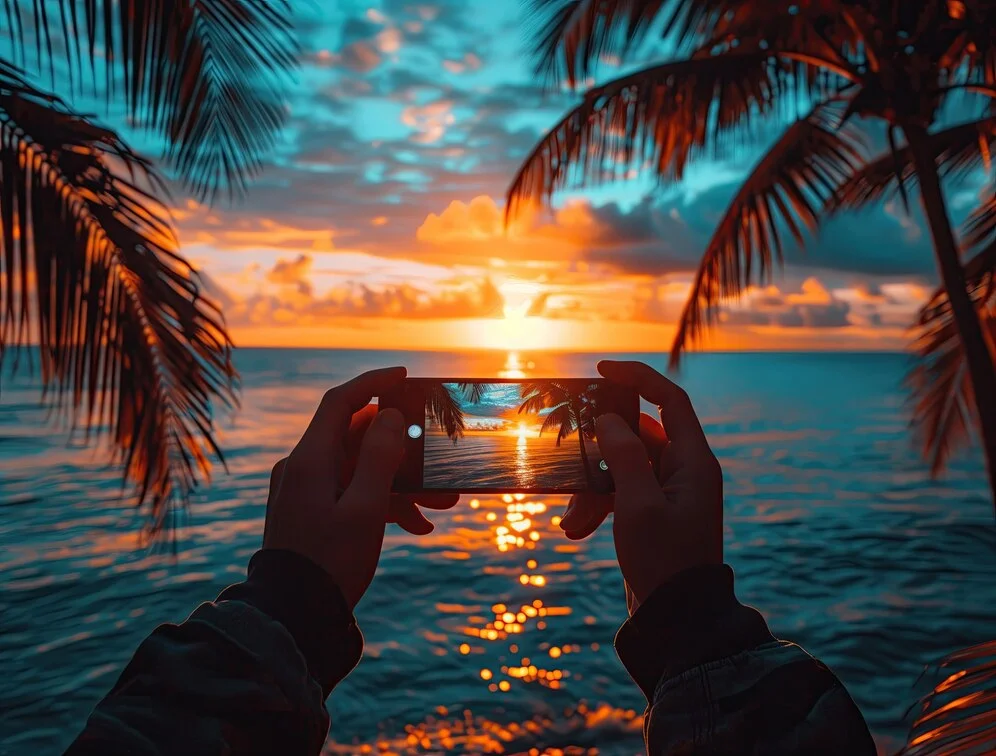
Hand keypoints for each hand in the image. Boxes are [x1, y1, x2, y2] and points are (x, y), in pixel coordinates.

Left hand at [263, 368, 457, 607]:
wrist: (293, 618)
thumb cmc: (330, 563)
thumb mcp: (365, 509)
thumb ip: (378, 456)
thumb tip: (388, 415)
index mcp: (310, 460)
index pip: (340, 402)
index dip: (372, 382)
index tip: (403, 376)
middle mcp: (302, 469)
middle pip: (357, 439)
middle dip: (402, 450)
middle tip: (438, 458)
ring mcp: (305, 492)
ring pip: (360, 471)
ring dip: (400, 484)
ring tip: (440, 505)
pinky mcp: (311, 513)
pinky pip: (351, 494)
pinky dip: (381, 503)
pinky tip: (415, 525)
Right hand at [559, 360, 722, 605]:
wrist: (678, 619)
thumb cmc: (664, 561)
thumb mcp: (638, 505)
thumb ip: (625, 455)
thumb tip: (609, 419)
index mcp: (694, 462)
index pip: (670, 401)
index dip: (639, 378)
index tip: (603, 370)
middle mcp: (685, 471)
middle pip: (637, 437)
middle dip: (601, 451)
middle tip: (571, 450)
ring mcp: (669, 493)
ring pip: (622, 468)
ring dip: (593, 488)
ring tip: (573, 519)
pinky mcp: (653, 513)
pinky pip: (621, 492)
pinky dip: (598, 505)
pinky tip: (577, 528)